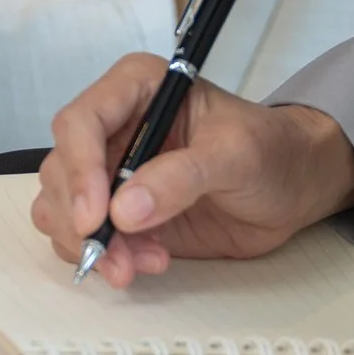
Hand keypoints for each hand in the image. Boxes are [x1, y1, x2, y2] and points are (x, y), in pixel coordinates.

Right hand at [32, 54, 353, 287]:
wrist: (293, 187)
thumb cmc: (272, 152)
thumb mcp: (237, 154)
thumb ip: (182, 177)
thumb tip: (125, 210)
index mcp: (136, 89)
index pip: (80, 123)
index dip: (80, 171)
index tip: (97, 218)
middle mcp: (112, 127)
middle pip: (61, 171)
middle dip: (82, 221)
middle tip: (116, 258)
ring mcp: (110, 171)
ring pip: (60, 207)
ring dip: (89, 244)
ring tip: (138, 265)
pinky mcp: (116, 211)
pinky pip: (82, 235)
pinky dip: (102, 256)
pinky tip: (144, 262)